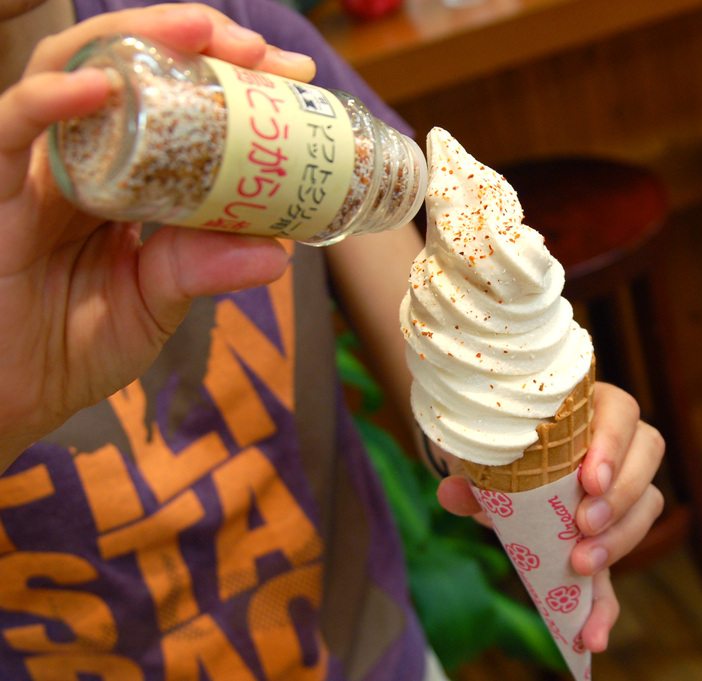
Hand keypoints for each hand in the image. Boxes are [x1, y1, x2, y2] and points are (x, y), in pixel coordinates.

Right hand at [0, 4, 317, 468]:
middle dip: (191, 44)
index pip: (174, 108)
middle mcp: (79, 159)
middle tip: (257, 48)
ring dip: (135, 43)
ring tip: (200, 34)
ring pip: (73, 72)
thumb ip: (199, 272)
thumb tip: (277, 252)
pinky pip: (11, 128)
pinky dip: (53, 99)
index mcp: (124, 179)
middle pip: (129, 72)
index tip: (293, 80)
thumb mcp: (154, 306)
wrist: (10, 400)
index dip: (229, 83)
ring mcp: (33, 168)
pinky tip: (101, 84)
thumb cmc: (72, 348)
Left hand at [436, 381, 665, 651]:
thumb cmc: (500, 450)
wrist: (496, 468)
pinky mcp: (614, 535)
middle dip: (621, 495)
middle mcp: (619, 440)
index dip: (614, 444)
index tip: (590, 479)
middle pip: (648, 454)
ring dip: (620, 537)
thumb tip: (452, 493)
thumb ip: (472, 474)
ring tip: (582, 562)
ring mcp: (625, 486)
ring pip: (649, 503)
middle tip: (584, 523)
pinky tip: (591, 635)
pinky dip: (606, 606)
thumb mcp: (486, 457)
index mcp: (590, 407)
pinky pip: (623, 568)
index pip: (620, 411)